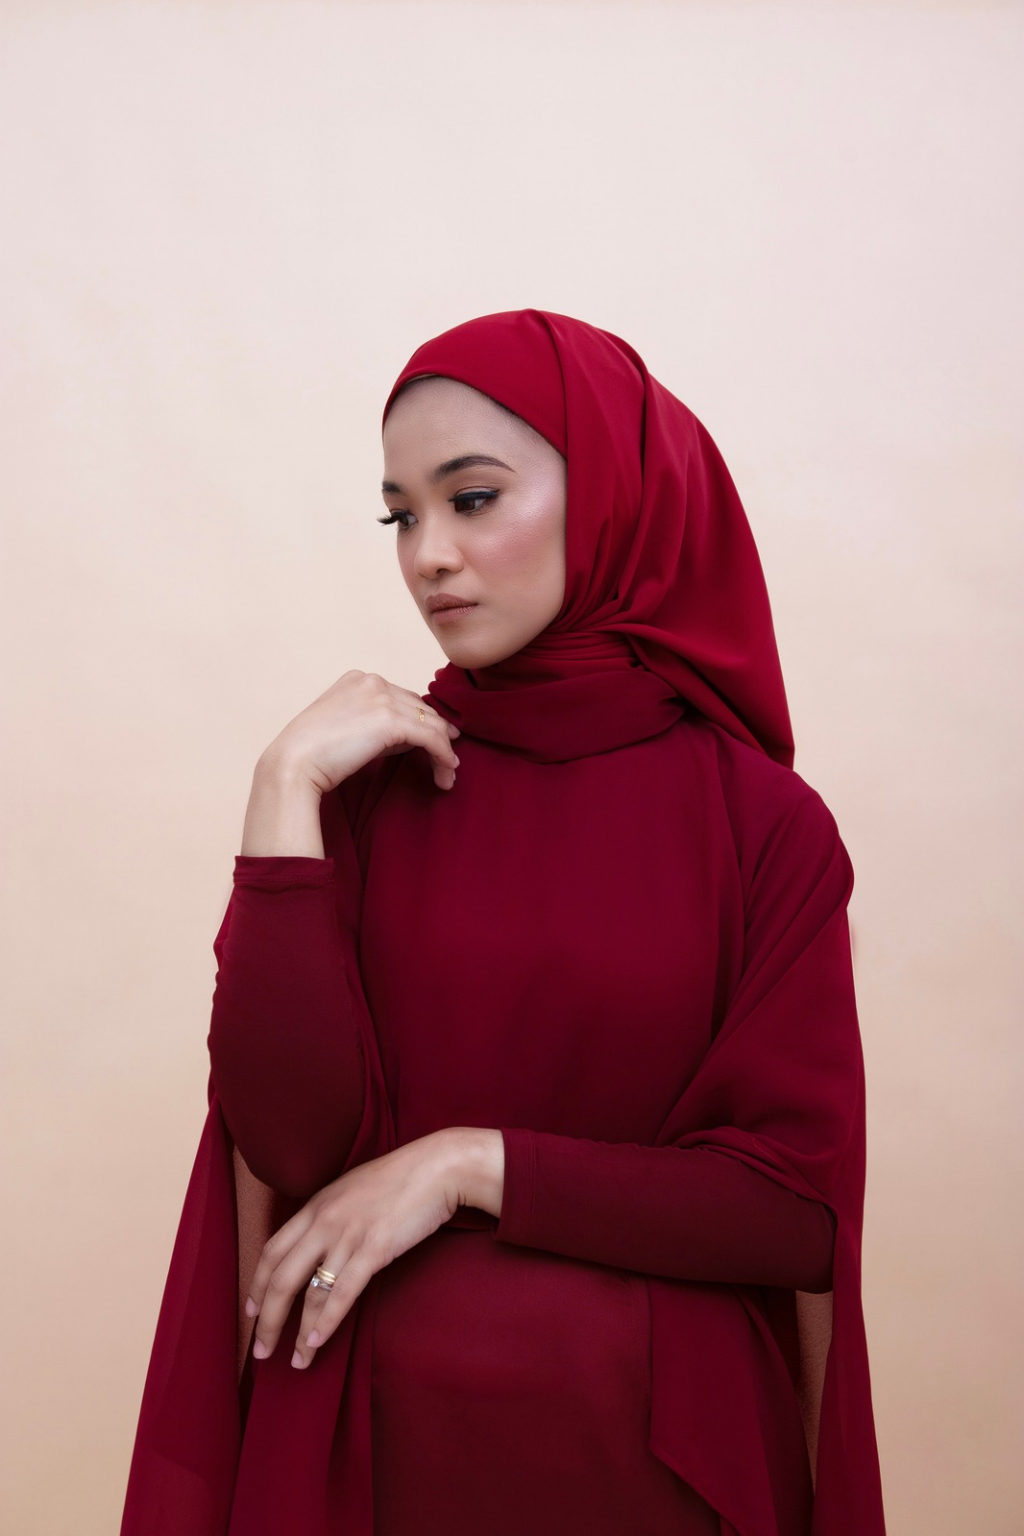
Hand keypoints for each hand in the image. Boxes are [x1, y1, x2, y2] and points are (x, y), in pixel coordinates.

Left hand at [246, 1127, 503, 1368]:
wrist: (436, 1167)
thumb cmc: (400, 1179)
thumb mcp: (352, 1190)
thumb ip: (331, 1214)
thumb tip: (319, 1243)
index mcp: (316, 1205)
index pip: (272, 1250)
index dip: (257, 1284)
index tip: (251, 1310)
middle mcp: (324, 1221)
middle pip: (281, 1278)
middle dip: (267, 1320)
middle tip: (261, 1349)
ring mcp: (348, 1235)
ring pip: (310, 1293)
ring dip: (298, 1333)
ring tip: (296, 1361)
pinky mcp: (374, 1249)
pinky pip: (342, 1294)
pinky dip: (326, 1323)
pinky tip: (316, 1344)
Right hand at [260, 668, 460, 796]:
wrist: (293, 764)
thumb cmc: (313, 754)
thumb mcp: (348, 728)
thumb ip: (378, 724)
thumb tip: (415, 738)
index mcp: (359, 679)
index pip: (404, 698)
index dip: (423, 721)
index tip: (436, 741)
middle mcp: (373, 682)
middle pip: (421, 708)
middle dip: (438, 734)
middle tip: (448, 759)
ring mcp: (382, 698)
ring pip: (432, 723)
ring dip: (445, 749)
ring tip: (448, 772)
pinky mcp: (391, 720)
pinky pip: (432, 738)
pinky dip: (444, 755)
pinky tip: (447, 772)